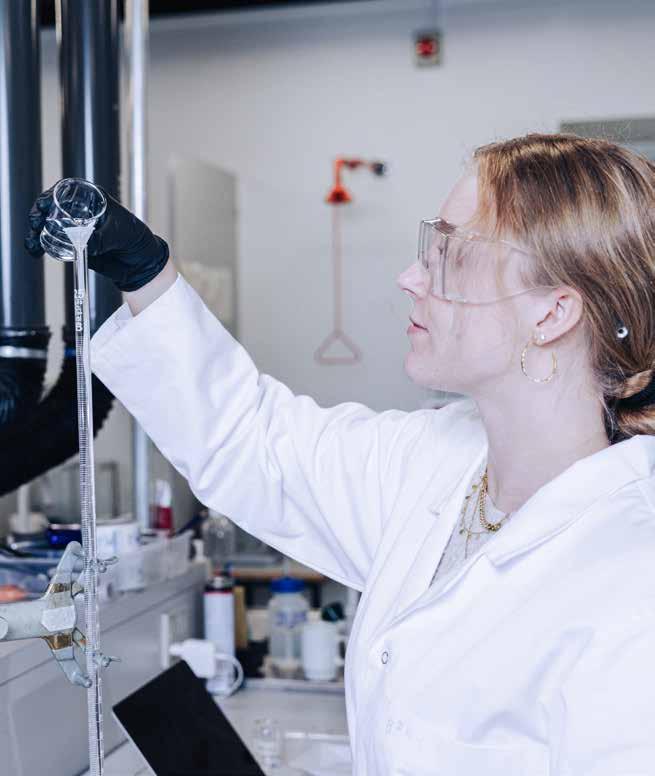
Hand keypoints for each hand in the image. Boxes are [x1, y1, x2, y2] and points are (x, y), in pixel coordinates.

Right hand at [25, 182, 169, 291]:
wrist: (139, 263)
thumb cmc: (135, 239)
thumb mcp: (119, 235)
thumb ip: (101, 238)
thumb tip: (85, 243)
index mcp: (93, 199)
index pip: (66, 191)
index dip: (51, 195)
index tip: (43, 205)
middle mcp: (80, 211)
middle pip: (51, 207)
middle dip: (38, 214)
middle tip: (35, 224)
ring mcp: (74, 228)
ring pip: (47, 225)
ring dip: (35, 233)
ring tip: (32, 244)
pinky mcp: (72, 244)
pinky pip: (52, 242)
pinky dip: (41, 246)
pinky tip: (36, 251)